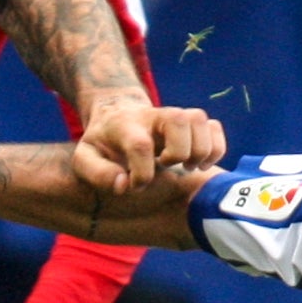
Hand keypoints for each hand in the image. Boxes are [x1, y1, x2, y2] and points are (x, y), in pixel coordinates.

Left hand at [73, 98, 222, 196]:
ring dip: (200, 151)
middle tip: (167, 167)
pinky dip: (216, 149)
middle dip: (179, 152)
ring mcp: (175, 116)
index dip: (142, 173)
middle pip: (179, 120)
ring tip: (187, 167)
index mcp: (124, 126)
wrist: (116, 116)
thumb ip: (98, 174)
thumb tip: (124, 186)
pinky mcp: (192, 122)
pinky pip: (215, 128)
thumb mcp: (85, 159)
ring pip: (200, 121)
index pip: (140, 144)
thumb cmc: (102, 144)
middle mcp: (153, 116)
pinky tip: (200, 165)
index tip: (136, 186)